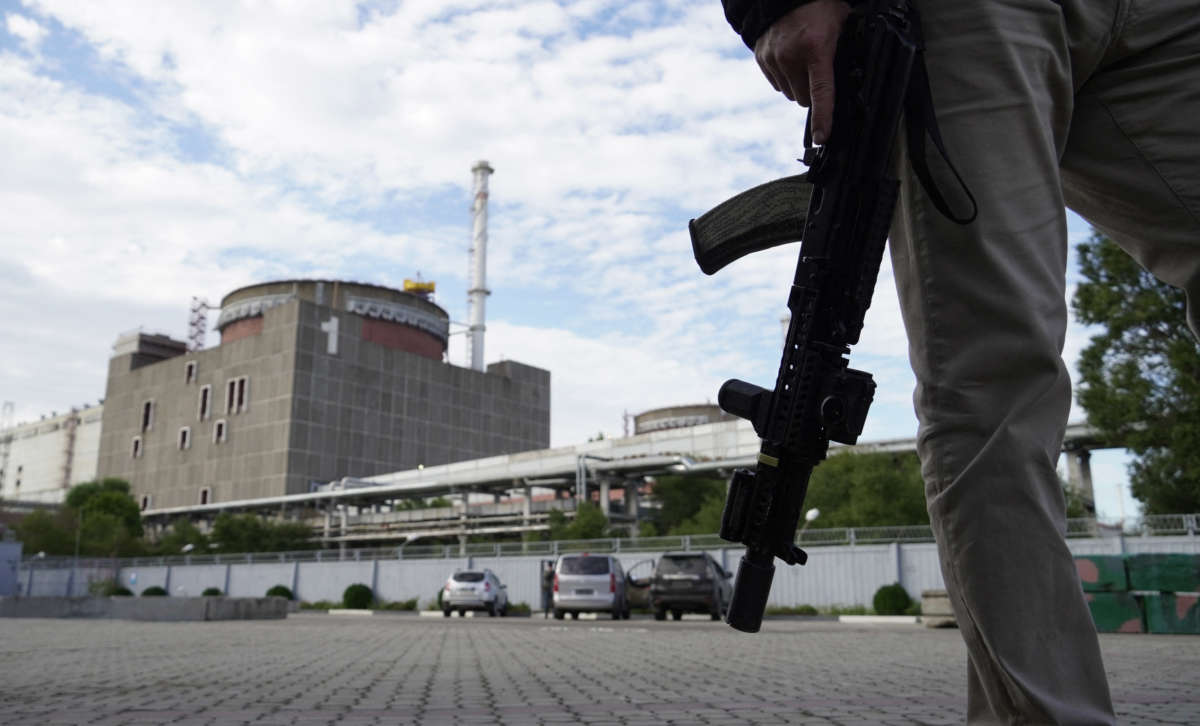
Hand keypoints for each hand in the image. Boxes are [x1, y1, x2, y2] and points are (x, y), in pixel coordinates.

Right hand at [753, 0, 849, 144]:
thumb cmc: (821, 8)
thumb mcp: (842, 26)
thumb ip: (845, 53)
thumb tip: (853, 81)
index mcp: (816, 49)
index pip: (821, 92)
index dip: (823, 117)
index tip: (821, 137)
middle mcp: (791, 57)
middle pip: (804, 99)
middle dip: (813, 94)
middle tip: (819, 74)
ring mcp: (774, 59)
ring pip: (790, 94)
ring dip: (799, 86)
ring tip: (804, 62)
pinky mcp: (762, 59)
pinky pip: (777, 84)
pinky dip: (786, 78)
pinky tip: (791, 60)